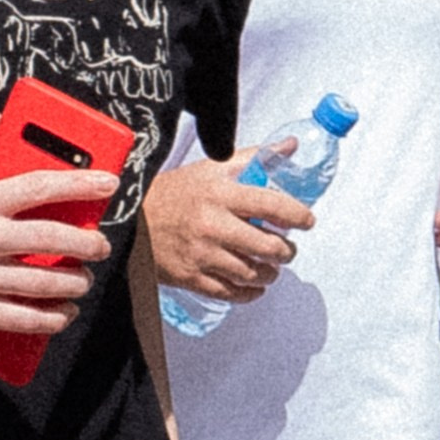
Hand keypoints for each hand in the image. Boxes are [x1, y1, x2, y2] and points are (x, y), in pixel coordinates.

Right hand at [0, 118, 122, 343]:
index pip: (36, 185)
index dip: (79, 183)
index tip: (109, 183)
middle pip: (50, 237)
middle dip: (87, 243)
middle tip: (100, 246)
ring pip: (43, 281)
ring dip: (74, 283)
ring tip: (82, 280)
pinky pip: (25, 316)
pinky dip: (52, 317)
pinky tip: (64, 312)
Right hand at [146, 144, 310, 304]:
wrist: (132, 218)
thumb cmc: (174, 192)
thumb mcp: (212, 168)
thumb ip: (254, 157)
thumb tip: (291, 146)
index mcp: (221, 194)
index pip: (272, 205)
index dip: (298, 216)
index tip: (306, 221)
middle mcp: (213, 225)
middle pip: (268, 247)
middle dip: (286, 251)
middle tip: (287, 248)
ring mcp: (202, 254)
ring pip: (252, 273)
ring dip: (269, 273)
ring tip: (270, 267)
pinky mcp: (191, 277)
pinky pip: (230, 293)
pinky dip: (249, 293)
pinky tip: (253, 285)